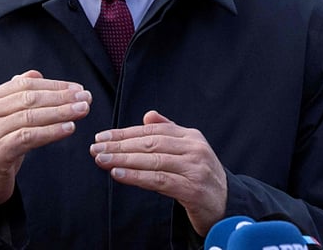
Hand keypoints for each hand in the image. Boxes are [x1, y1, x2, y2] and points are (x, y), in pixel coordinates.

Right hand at [0, 70, 91, 211]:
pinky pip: (28, 137)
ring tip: (82, 111)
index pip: (25, 85)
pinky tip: (69, 129)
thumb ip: (17, 96)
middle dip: (61, 97)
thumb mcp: (5, 119)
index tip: (78, 89)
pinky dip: (51, 132)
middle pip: (29, 99)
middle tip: (86, 98)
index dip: (54, 85)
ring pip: (30, 116)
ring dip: (60, 112)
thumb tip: (37, 75)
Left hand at [89, 110, 226, 235]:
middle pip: (150, 143)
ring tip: (101, 160)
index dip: (125, 133)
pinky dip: (136, 176)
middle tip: (95, 148)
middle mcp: (194, 148)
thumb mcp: (188, 152)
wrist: (227, 206)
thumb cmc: (201, 178)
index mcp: (191, 136)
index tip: (102, 137)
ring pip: (153, 160)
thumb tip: (148, 115)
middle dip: (119, 145)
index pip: (152, 130)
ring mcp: (195, 168)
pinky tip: (118, 174)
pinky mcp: (193, 189)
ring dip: (123, 160)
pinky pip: (159, 180)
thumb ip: (169, 132)